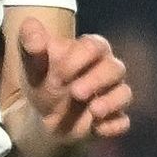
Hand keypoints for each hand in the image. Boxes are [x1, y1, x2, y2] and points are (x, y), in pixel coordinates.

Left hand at [1, 13, 132, 156]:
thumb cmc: (42, 80)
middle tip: (75, 93)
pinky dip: (113, 126)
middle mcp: (106, 69)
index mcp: (90, 49)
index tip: (58, 74)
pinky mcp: (112, 119)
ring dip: (111, 102)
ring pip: (125, 93)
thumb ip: (31, 42)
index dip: (79, 59)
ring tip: (93, 111)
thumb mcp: (31, 61)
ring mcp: (111, 95)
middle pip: (116, 68)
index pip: (94, 46)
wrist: (42, 116)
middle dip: (97, 80)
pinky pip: (122, 122)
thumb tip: (31, 27)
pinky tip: (97, 129)